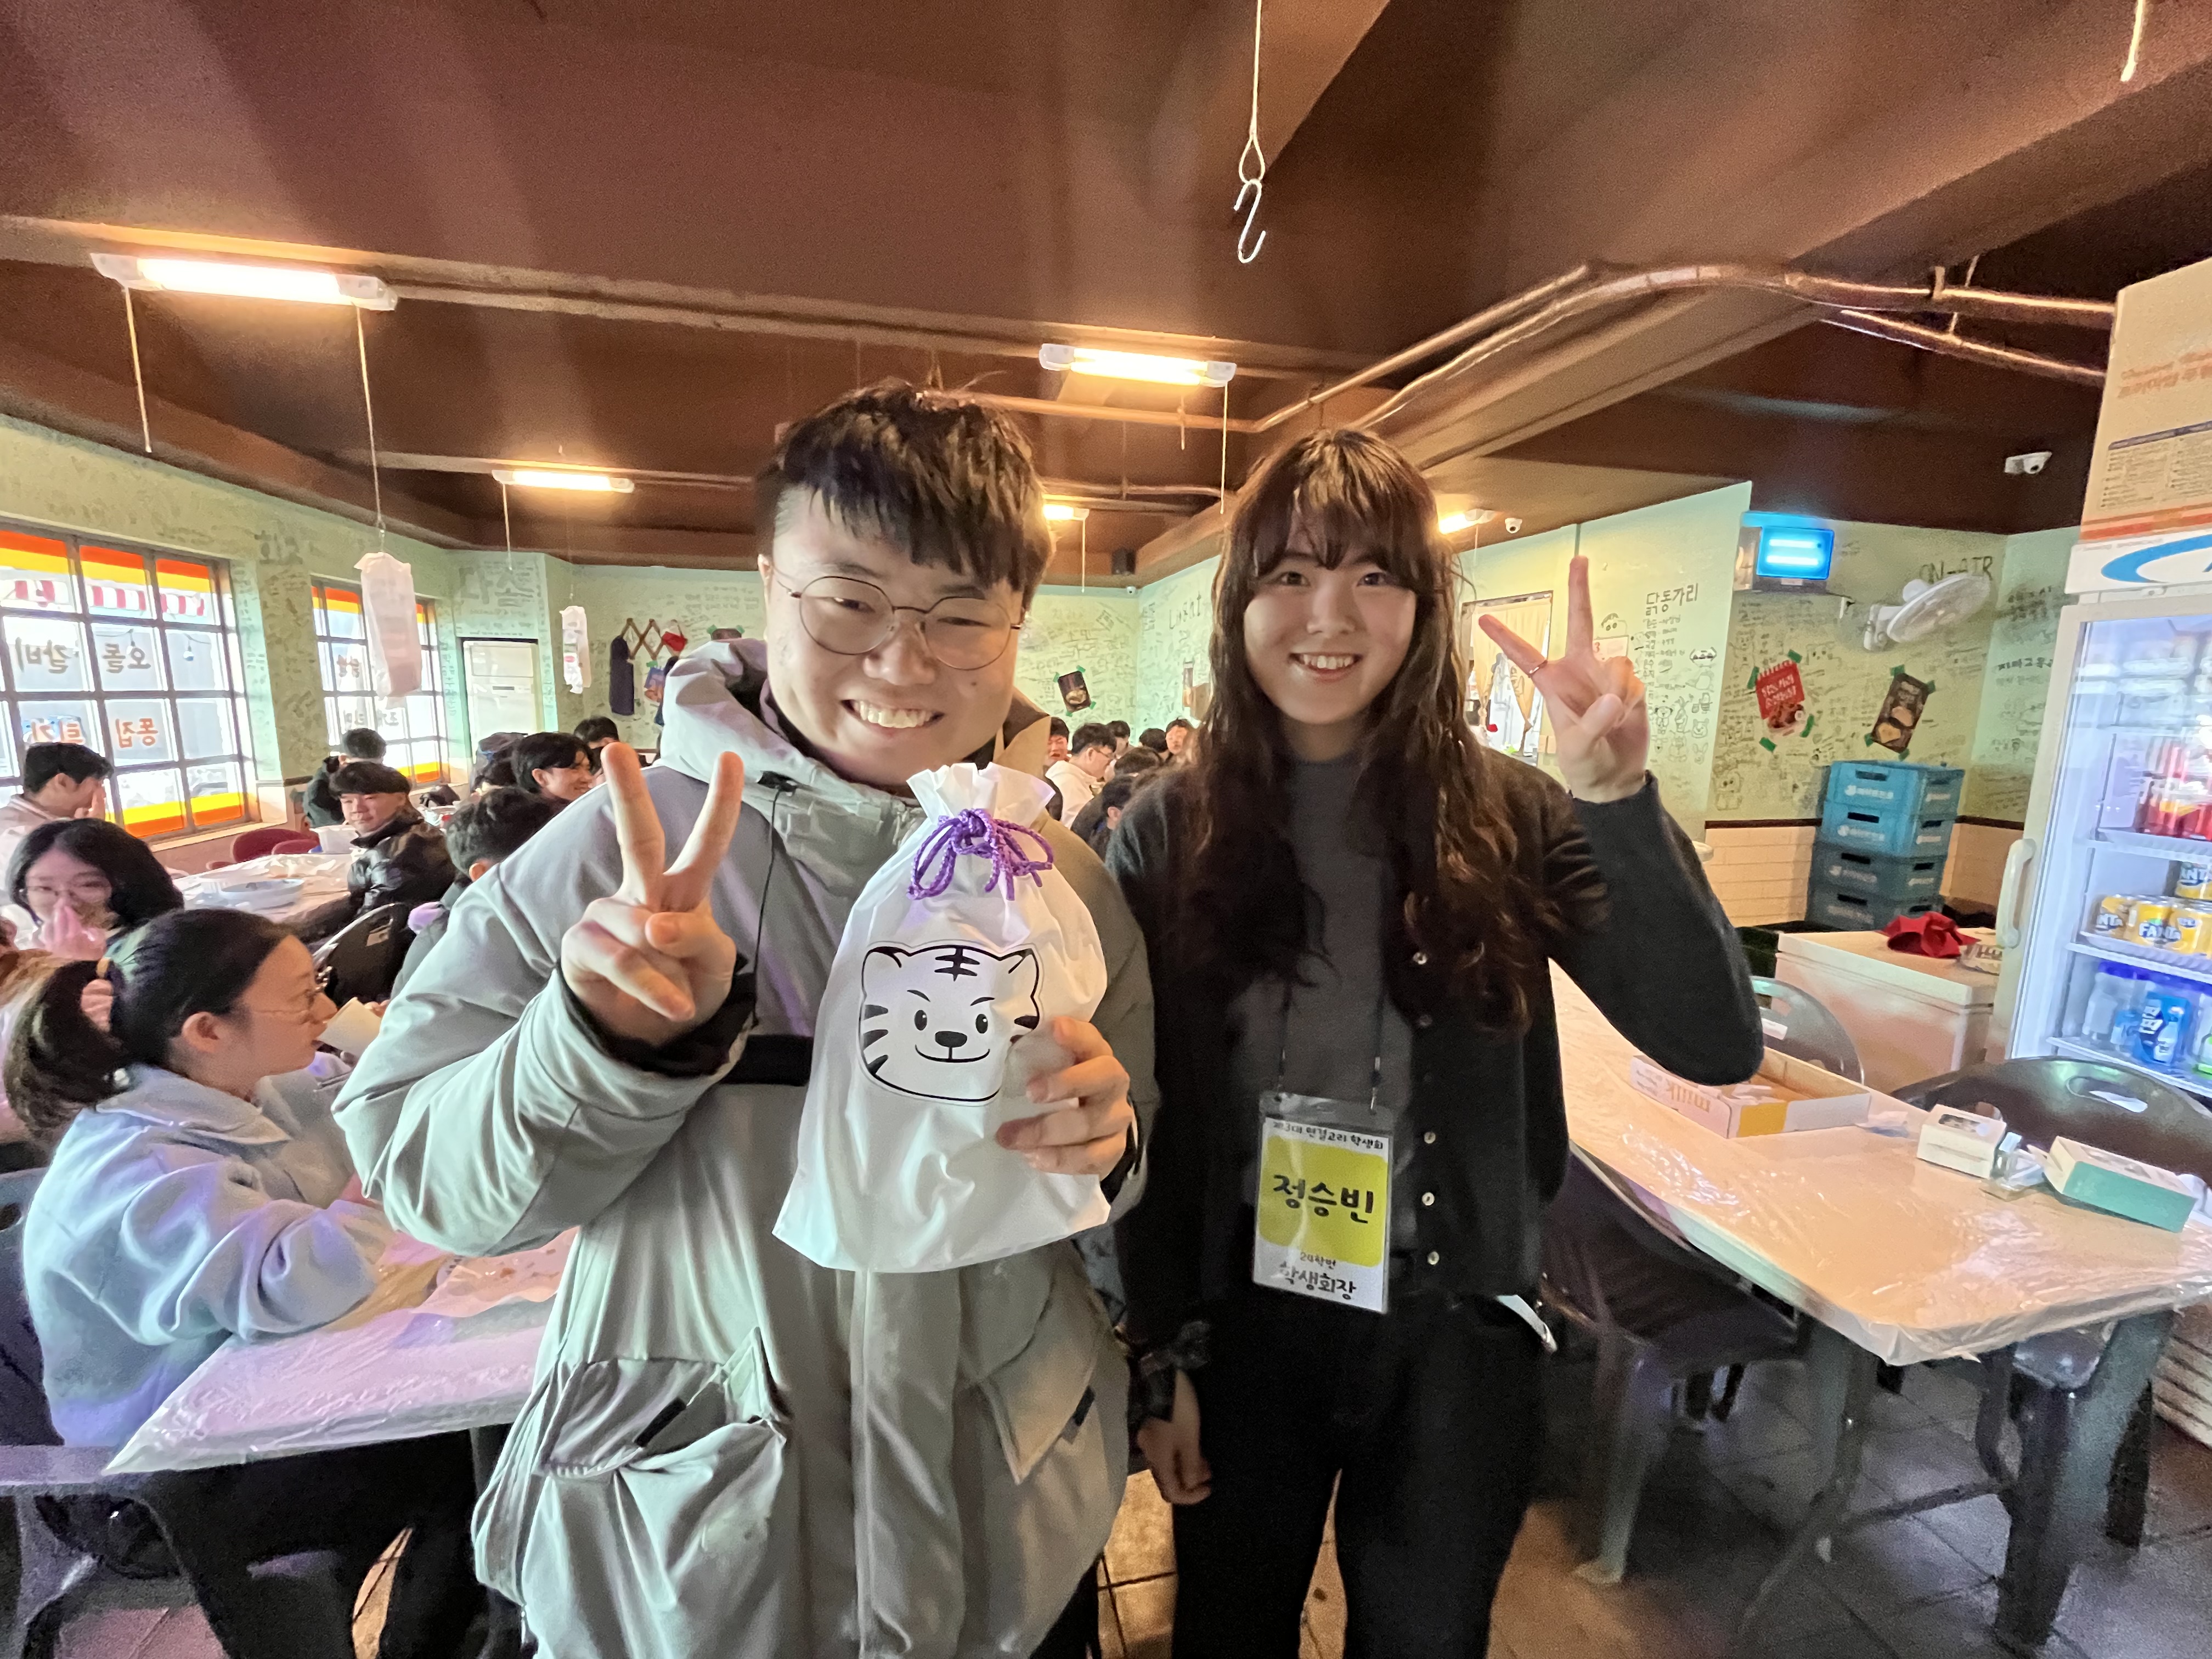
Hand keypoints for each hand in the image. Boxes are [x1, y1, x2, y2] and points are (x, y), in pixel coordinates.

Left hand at [42, 902, 104, 961]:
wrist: (81, 975)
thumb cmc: (93, 959)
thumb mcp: (101, 945)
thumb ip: (97, 934)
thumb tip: (90, 928)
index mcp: (74, 937)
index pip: (71, 919)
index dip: (70, 911)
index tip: (68, 903)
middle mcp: (60, 939)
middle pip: (58, 921)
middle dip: (59, 910)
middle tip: (60, 902)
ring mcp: (51, 945)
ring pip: (47, 928)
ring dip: (50, 920)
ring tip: (52, 916)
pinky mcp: (46, 952)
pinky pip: (38, 941)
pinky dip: (37, 935)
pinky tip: (39, 931)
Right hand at [560, 743, 744, 1045]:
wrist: (646, 1037)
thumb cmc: (685, 986)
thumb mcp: (716, 967)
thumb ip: (699, 939)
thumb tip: (655, 926)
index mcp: (683, 889)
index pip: (706, 842)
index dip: (721, 803)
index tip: (730, 758)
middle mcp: (643, 891)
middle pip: (637, 836)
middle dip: (626, 792)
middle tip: (615, 750)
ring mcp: (608, 913)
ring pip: (641, 928)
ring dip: (667, 970)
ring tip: (679, 998)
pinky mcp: (582, 943)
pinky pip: (622, 960)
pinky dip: (651, 986)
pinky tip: (670, 1005)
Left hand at [996, 1015, 1135, 1177]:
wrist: (1097, 1130)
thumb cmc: (1063, 1091)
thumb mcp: (1054, 1069)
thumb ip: (1037, 1057)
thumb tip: (995, 1048)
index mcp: (1097, 1055)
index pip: (1092, 1039)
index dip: (1077, 1034)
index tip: (1055, 1028)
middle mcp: (1113, 1084)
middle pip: (1101, 1079)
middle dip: (1065, 1084)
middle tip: (1029, 1092)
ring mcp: (1116, 1119)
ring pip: (1090, 1124)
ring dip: (1047, 1132)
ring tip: (1012, 1138)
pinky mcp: (1113, 1150)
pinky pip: (1091, 1158)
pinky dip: (1060, 1159)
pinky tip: (1033, 1158)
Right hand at [1137, 1370, 1210, 1503]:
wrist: (1160, 1376)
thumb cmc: (1178, 1410)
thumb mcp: (1189, 1438)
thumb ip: (1190, 1465)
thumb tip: (1191, 1485)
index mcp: (1158, 1461)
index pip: (1172, 1493)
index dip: (1192, 1496)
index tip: (1209, 1487)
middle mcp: (1150, 1455)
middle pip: (1169, 1480)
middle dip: (1191, 1480)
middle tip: (1210, 1471)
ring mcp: (1150, 1441)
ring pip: (1168, 1464)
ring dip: (1187, 1466)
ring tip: (1205, 1457)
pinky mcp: (1152, 1429)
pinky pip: (1166, 1451)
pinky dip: (1180, 1454)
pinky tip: (1192, 1443)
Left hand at [1479, 553, 1648, 802]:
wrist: (1614, 776)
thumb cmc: (1585, 763)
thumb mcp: (1578, 748)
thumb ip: (1592, 723)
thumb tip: (1610, 697)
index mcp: (1553, 683)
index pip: (1525, 655)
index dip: (1505, 637)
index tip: (1484, 618)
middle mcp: (1578, 670)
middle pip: (1579, 622)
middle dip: (1580, 590)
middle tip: (1579, 560)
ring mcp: (1605, 675)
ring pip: (1617, 662)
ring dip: (1617, 691)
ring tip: (1612, 719)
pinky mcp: (1630, 685)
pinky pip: (1634, 680)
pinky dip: (1631, 699)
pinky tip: (1625, 715)